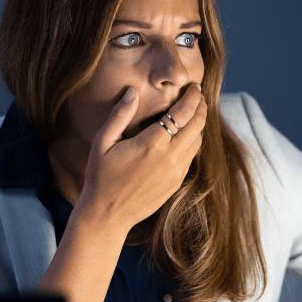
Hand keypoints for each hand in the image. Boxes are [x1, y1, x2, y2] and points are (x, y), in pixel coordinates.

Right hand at [74, 82, 206, 232]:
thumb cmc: (100, 177)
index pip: (182, 113)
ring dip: (199, 124)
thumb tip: (133, 91)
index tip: (194, 87)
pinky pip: (191, 156)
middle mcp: (169, 157)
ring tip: (195, 111)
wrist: (108, 215)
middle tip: (199, 95)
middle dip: (201, 107)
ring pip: (197, 141)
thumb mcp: (102, 142)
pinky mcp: (176, 182)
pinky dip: (193, 140)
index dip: (192, 97)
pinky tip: (187, 134)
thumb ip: (119, 115)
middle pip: (197, 125)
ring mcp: (176, 171)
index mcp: (152, 143)